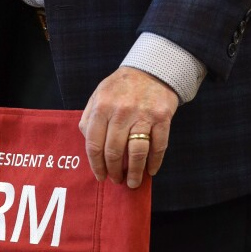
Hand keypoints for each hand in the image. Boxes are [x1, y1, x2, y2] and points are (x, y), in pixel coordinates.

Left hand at [79, 66, 177, 189]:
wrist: (152, 69)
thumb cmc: (121, 86)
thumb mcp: (99, 95)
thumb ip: (89, 118)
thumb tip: (88, 143)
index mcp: (102, 107)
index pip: (94, 144)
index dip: (96, 165)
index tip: (100, 175)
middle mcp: (121, 112)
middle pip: (114, 152)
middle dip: (114, 171)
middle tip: (116, 180)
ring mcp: (143, 115)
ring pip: (137, 153)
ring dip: (135, 173)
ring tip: (133, 182)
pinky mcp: (162, 117)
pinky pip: (158, 146)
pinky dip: (154, 162)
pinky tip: (151, 170)